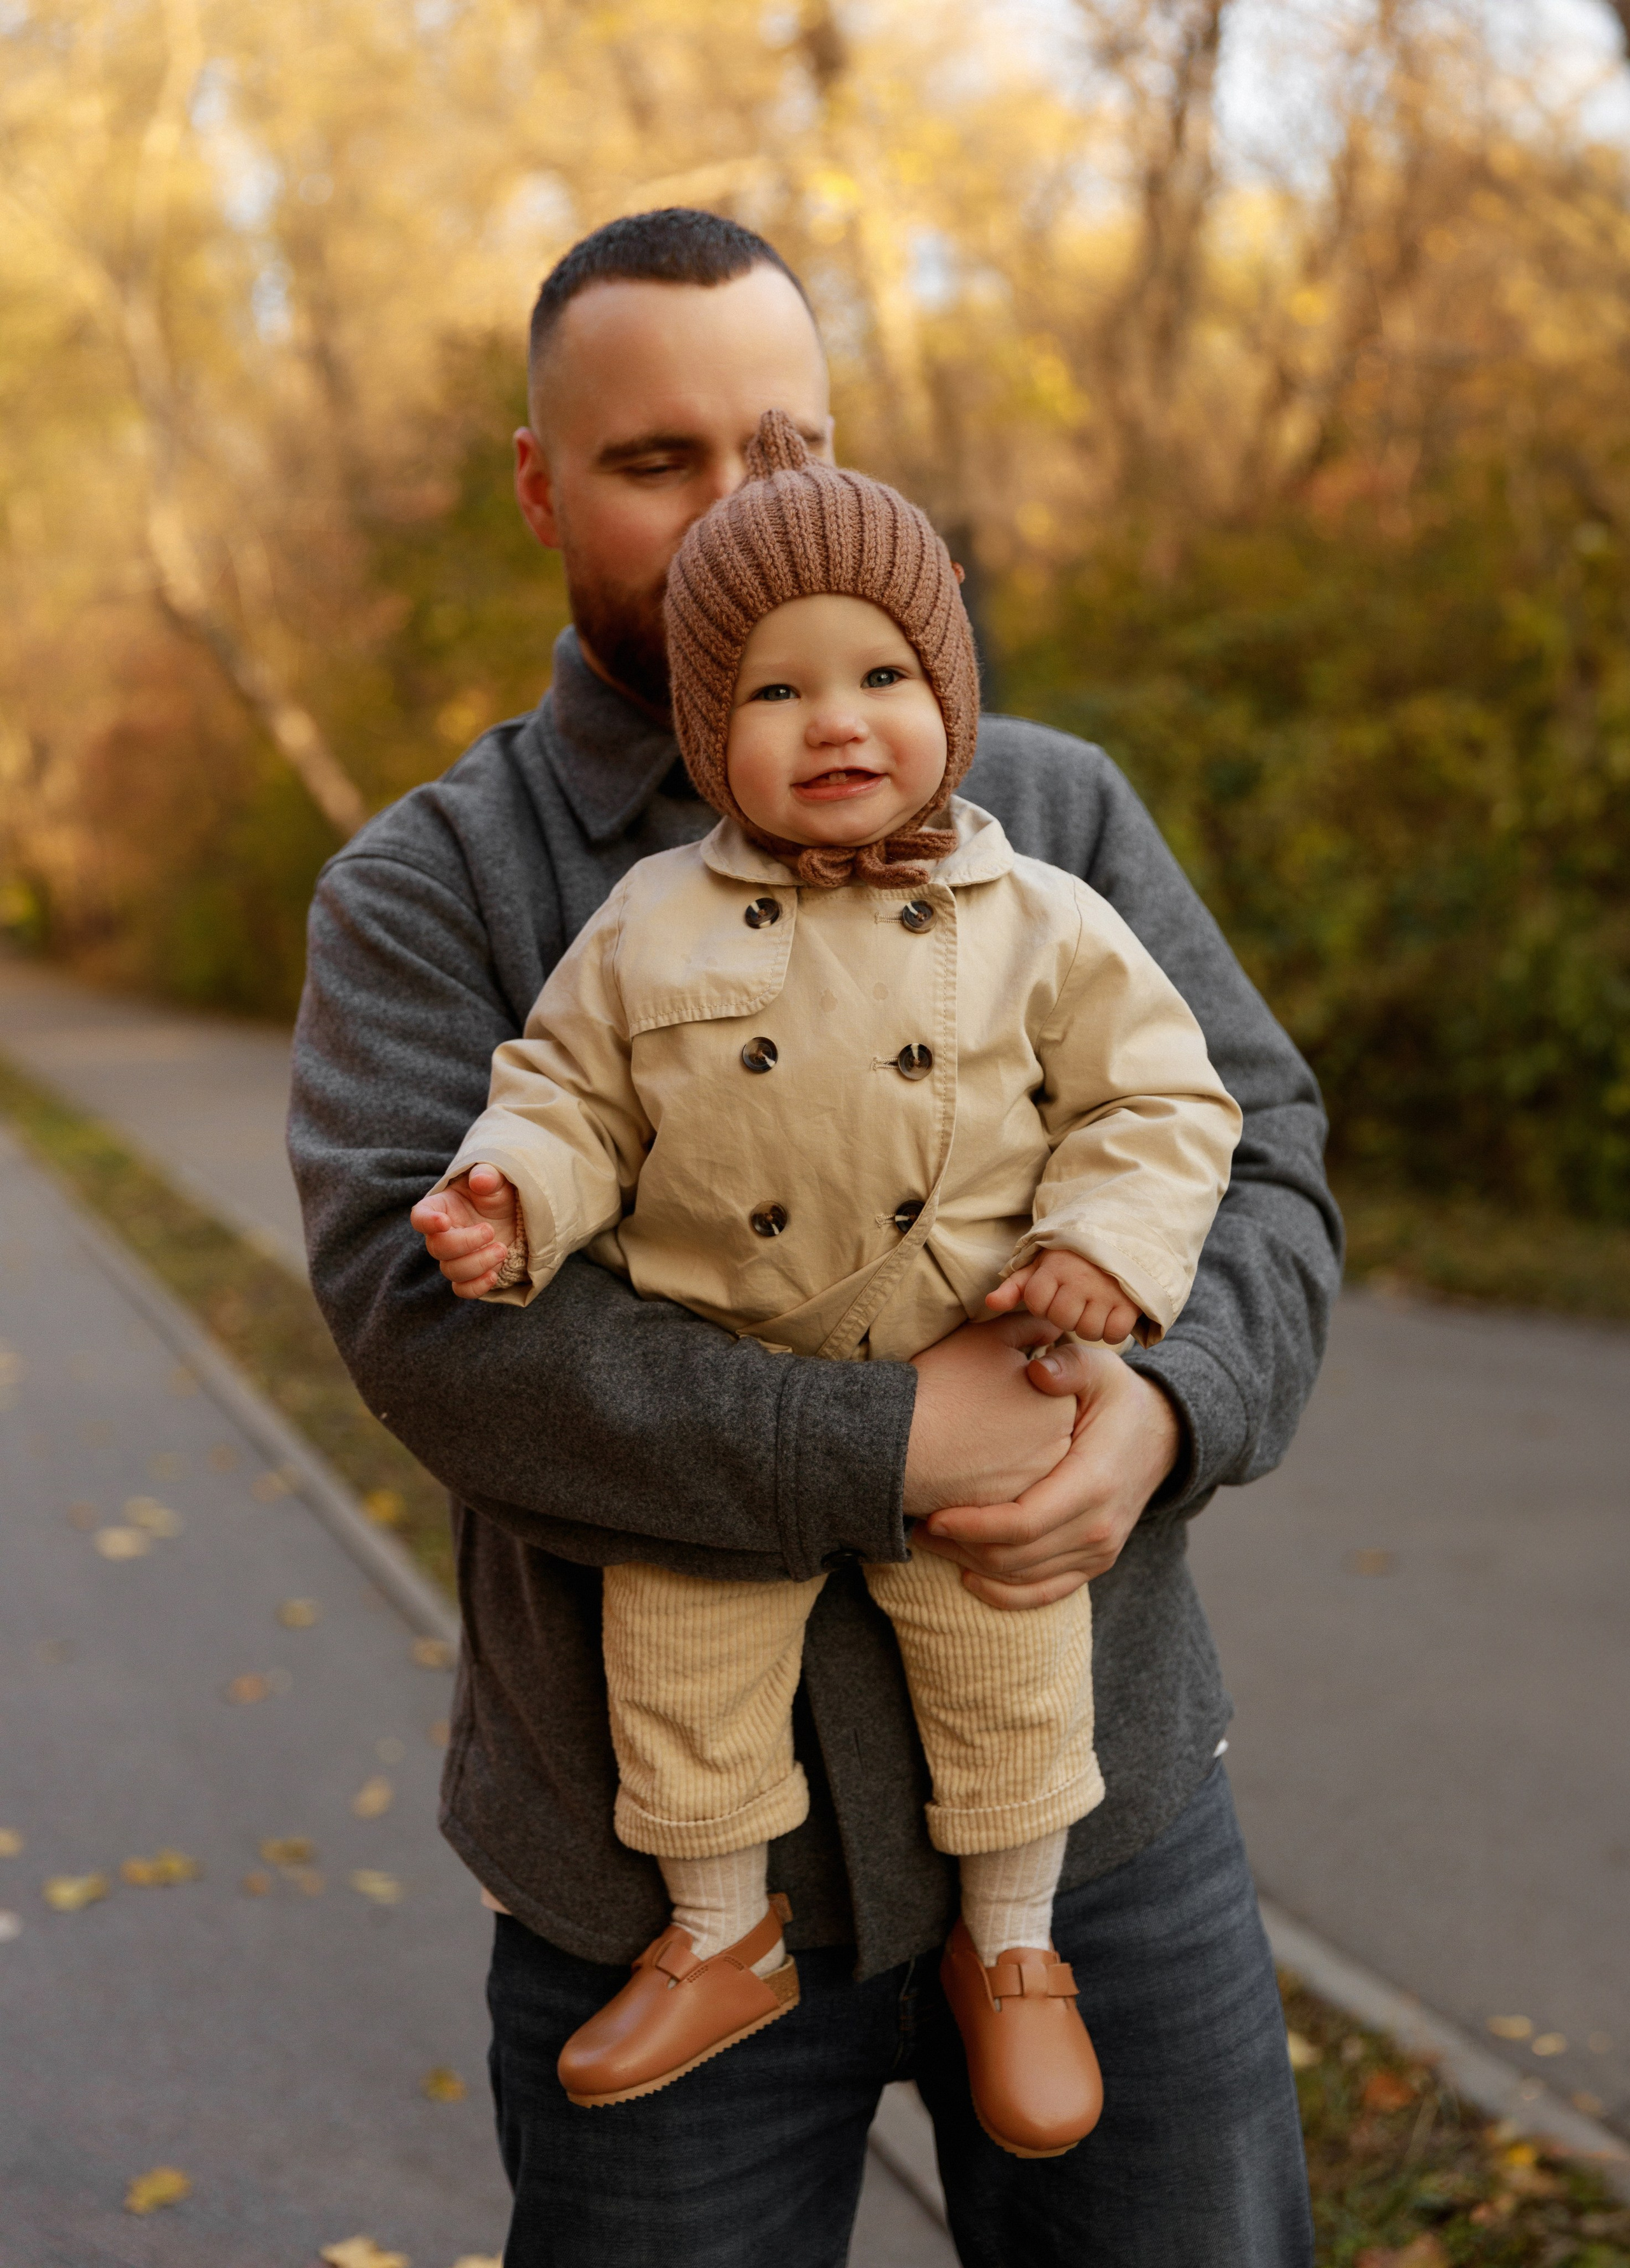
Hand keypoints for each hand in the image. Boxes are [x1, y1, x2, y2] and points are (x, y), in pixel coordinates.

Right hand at [409, 1164, 518, 1297]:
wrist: (513, 1216)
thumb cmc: (497, 1194)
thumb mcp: (497, 1180)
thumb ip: (488, 1176)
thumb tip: (481, 1180)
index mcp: (440, 1208)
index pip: (420, 1217)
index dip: (427, 1222)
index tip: (444, 1221)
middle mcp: (442, 1235)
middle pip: (437, 1248)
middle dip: (464, 1243)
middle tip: (490, 1231)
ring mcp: (454, 1257)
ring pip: (451, 1270)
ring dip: (477, 1264)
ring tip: (502, 1249)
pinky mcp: (469, 1274)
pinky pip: (462, 1289)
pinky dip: (476, 1287)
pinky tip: (494, 1274)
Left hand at [913, 1343, 1180, 1609]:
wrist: (1163, 1436)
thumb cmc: (1119, 1398)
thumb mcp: (1100, 1368)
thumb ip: (1068, 1364)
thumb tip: (1036, 1371)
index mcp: (1094, 1483)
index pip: (1023, 1523)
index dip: (974, 1526)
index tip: (934, 1515)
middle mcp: (1099, 1528)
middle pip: (1016, 1557)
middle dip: (961, 1547)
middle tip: (915, 1525)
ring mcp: (1100, 1551)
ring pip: (1024, 1579)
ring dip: (973, 1565)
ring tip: (932, 1542)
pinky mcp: (1095, 1563)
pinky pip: (1045, 1594)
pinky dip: (1004, 1593)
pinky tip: (969, 1575)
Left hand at [984, 1251, 1142, 1344]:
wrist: (1121, 1237)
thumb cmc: (1072, 1256)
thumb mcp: (1041, 1265)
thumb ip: (1015, 1286)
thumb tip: (990, 1304)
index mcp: (1055, 1266)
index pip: (1036, 1303)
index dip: (1042, 1303)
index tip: (1055, 1290)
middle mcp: (1080, 1278)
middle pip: (1061, 1319)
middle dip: (1065, 1315)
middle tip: (1076, 1300)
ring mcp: (1107, 1290)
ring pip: (1087, 1330)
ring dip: (1089, 1325)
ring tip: (1093, 1306)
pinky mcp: (1131, 1302)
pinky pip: (1114, 1333)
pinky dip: (1112, 1330)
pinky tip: (1110, 1314)